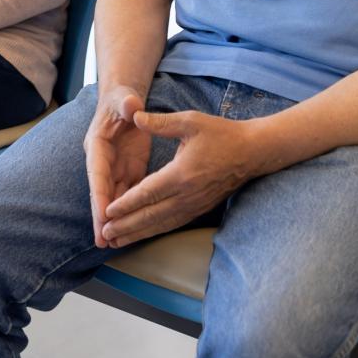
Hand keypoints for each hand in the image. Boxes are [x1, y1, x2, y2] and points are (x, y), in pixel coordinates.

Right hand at [84, 88, 152, 247]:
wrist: (125, 102)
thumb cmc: (122, 100)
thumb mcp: (124, 98)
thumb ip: (127, 103)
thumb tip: (132, 105)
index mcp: (98, 144)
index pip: (97, 172)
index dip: (99, 193)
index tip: (102, 213)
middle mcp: (102, 161)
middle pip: (101, 192)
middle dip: (101, 216)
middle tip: (102, 240)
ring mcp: (114, 168)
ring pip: (112, 198)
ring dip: (112, 220)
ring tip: (111, 244)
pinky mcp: (128, 172)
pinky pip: (126, 195)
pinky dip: (126, 213)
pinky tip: (128, 231)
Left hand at [100, 109, 266, 248]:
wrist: (252, 152)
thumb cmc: (221, 134)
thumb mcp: (191, 121)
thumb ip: (161, 122)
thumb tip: (136, 116)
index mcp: (181, 174)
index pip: (148, 193)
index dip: (126, 204)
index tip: (107, 212)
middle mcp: (187, 195)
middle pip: (151, 215)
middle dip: (126, 225)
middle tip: (104, 233)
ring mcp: (194, 205)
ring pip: (161, 224)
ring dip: (138, 233)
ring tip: (116, 241)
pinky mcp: (199, 209)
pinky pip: (173, 224)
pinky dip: (155, 231)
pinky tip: (142, 234)